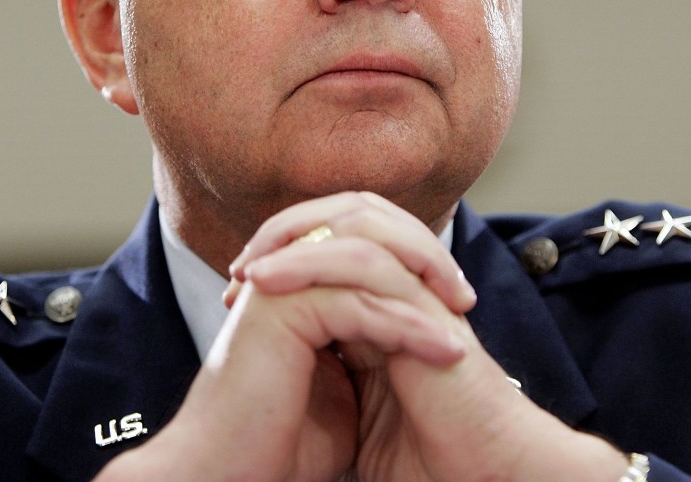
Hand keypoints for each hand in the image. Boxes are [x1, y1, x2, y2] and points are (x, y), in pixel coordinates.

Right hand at [95, 193, 467, 481]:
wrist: (226, 475)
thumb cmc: (277, 445)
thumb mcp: (340, 390)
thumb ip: (365, 351)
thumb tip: (411, 343)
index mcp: (293, 282)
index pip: (361, 242)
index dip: (412, 261)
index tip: (455, 299)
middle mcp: (284, 272)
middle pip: (366, 232)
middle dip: (422, 257)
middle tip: (463, 293)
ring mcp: (280, 284)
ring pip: (367, 259)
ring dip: (424, 285)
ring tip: (464, 314)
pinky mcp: (281, 307)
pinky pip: (360, 303)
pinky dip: (410, 326)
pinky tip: (446, 350)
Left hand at [233, 192, 628, 481]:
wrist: (489, 479)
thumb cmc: (435, 460)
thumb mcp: (365, 412)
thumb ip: (338, 376)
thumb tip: (288, 374)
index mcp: (393, 303)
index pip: (340, 241)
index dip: (288, 250)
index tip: (239, 288)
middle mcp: (408, 286)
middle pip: (348, 214)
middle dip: (288, 228)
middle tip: (242, 264)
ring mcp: (420, 291)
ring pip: (358, 220)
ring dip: (294, 235)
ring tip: (247, 267)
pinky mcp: (425, 307)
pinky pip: (364, 262)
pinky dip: (309, 261)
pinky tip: (267, 279)